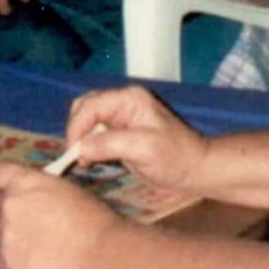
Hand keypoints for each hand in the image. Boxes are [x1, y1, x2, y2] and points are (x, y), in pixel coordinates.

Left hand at [0, 162, 124, 268]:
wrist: (100, 259)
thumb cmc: (95, 222)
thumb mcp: (71, 192)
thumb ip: (47, 192)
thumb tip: (43, 200)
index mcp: (26, 182)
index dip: (6, 182)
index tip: (16, 190)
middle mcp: (10, 207)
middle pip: (3, 206)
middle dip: (17, 213)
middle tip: (39, 224)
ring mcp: (6, 238)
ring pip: (4, 234)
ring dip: (18, 238)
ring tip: (44, 247)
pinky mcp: (7, 264)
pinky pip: (6, 258)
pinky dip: (19, 260)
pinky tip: (41, 262)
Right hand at [60, 86, 209, 195]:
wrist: (195, 169)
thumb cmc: (175, 157)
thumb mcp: (144, 149)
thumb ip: (111, 144)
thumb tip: (80, 148)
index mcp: (129, 99)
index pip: (91, 105)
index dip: (77, 127)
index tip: (73, 153)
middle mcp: (123, 103)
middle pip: (85, 108)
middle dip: (76, 131)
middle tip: (76, 157)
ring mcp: (121, 117)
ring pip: (88, 120)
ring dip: (81, 139)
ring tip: (84, 161)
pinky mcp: (121, 133)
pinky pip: (96, 133)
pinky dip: (89, 145)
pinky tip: (91, 161)